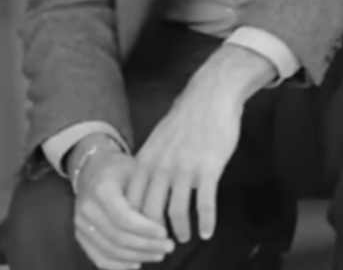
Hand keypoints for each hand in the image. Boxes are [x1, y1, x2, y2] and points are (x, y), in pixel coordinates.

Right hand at [70, 140, 172, 269]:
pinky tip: (137, 264)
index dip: (145, 229)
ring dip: (137, 256)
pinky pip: (98, 257)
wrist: (93, 169)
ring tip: (159, 255)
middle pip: (117, 237)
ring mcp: (81, 225)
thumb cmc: (122, 168)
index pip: (123, 217)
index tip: (165, 233)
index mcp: (102, 190)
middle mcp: (86, 209)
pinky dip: (118, 265)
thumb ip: (147, 192)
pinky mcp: (81, 236)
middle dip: (146, 245)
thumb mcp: (137, 169)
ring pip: (109, 250)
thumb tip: (165, 220)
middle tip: (169, 247)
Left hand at [128, 45, 268, 242]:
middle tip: (159, 247)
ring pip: (177, 212)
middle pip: (150, 213)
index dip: (132, 226)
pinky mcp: (209, 168)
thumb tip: (142, 191)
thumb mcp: (157, 141)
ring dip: (180, 231)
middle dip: (153, 236)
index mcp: (144, 162)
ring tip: (183, 239)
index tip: (138, 236)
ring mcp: (184, 169)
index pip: (131, 204)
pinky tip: (208, 232)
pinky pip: (205, 203)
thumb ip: (149, 166)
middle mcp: (160, 168)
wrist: (212, 95)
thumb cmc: (186, 118)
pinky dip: (206, 221)